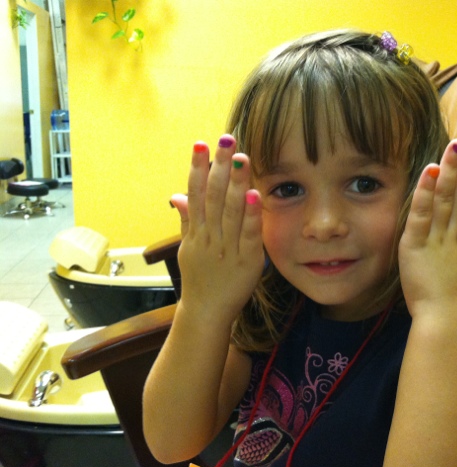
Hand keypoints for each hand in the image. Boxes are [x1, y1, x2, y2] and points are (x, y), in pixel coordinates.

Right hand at [170, 135, 263, 321]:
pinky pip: (249, 235)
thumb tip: (177, 195)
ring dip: (235, 183)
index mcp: (196, 232)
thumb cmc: (200, 279)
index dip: (197, 168)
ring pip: (230, 212)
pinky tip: (255, 194)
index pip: (195, 194)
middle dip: (219, 166)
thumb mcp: (187, 248)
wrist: (206, 312)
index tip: (200, 144)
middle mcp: (209, 237)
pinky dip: (251, 216)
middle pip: (213, 196)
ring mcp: (227, 249)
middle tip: (225, 139)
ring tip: (241, 158)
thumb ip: (186, 220)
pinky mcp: (247, 261)